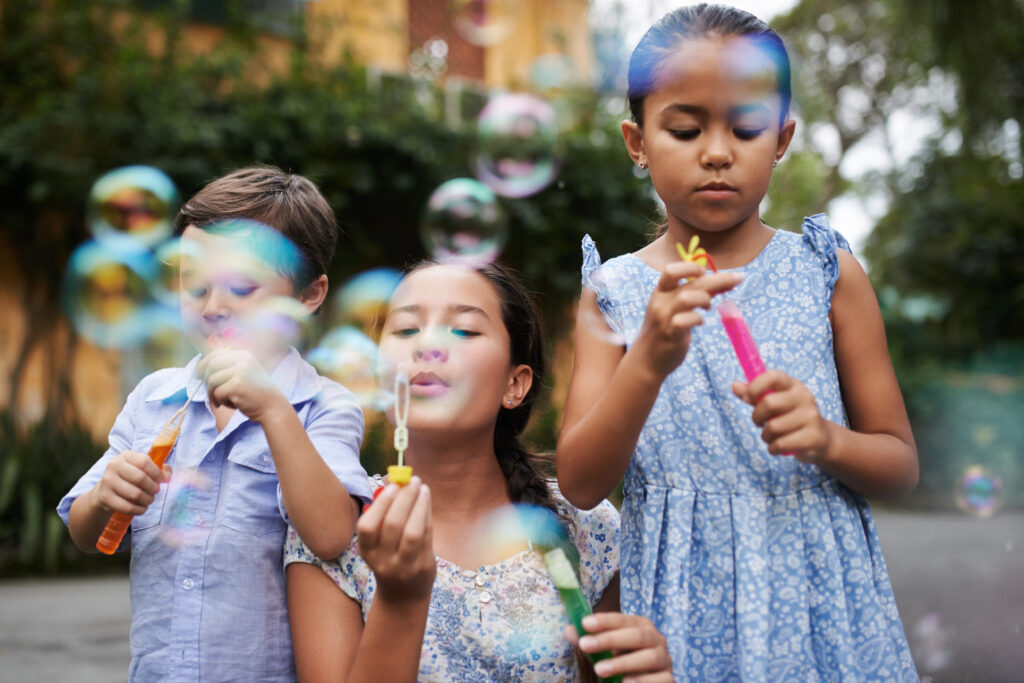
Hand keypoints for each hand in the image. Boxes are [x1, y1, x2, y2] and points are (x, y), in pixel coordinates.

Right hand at [94, 450, 171, 515]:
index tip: (162, 480)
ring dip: (147, 500)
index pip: (145, 462)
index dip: (157, 473)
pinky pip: (127, 507)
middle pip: (140, 478)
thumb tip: (167, 477)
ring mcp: (107, 481)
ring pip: (134, 494)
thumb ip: (159, 469)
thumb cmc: (131, 477)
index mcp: (126, 456)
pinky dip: (139, 510)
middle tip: (156, 491)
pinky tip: (142, 508)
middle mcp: (114, 466)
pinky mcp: (105, 497)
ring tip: (149, 500)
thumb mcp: (143, 468)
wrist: (106, 489)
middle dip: (153, 488)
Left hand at [195, 348, 286, 421]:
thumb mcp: (246, 374)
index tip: (198, 375)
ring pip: (212, 380)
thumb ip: (229, 367)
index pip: (217, 354)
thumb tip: (203, 367)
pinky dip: (221, 401)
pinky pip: (217, 393)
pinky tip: (233, 405)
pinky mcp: (236, 385)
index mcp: (245, 355)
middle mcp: (243, 360)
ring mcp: (241, 372)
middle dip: (205, 379)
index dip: (204, 364)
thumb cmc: (257, 393)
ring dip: (213, 394)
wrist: (273, 407)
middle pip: (211, 365)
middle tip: (209, 392)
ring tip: (222, 402)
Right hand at [356, 477, 435, 603]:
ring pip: (413, 531)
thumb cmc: (390, 559)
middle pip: (392, 525)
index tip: (393, 486)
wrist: (403, 597)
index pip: (367, 527)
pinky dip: (427, 515)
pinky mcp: (423, 566)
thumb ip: (385, 517)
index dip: (380, 504)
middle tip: (412, 480)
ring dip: (419, 505)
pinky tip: (426, 501)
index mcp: (366, 552)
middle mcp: (382, 561)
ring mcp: (404, 566)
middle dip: (404, 498)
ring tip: (422, 488)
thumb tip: (399, 482)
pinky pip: (426, 536)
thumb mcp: (379, 544)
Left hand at [565, 612, 672, 681]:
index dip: (604, 620)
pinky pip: (662, 679)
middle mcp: (656, 639)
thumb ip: (589, 641)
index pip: (623, 619)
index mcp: (640, 626)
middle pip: (637, 636)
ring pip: (649, 657)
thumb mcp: (603, 652)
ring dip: (623, 663)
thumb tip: (569, 630)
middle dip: (610, 640)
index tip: (584, 624)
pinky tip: (625, 682)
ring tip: (599, 670)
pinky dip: (643, 681)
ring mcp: (665, 660)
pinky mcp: (670, 679)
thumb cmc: (621, 663)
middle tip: (585, 646)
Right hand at [634, 263, 741, 379]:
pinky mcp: (670, 334)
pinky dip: (697, 319)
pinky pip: (685, 321)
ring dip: (705, 299)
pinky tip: (700, 322)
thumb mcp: (673, 309)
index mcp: (660, 292)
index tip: (706, 273)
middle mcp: (661, 301)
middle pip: (692, 282)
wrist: (645, 360)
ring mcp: (664, 318)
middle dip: (719, 278)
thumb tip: (720, 283)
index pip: (672, 270)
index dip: (692, 267)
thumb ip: (693, 295)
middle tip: (738, 278)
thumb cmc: (664, 331)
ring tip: (708, 306)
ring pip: (687, 298)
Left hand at [732, 370, 830, 463]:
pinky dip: (773, 448)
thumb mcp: (773, 402)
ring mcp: (811, 417)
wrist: (820, 439)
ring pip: (773, 427)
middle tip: (759, 423)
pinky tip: (778, 447)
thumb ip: (754, 394)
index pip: (773, 376)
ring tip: (772, 436)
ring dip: (765, 436)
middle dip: (756, 417)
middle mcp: (805, 397)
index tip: (747, 399)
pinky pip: (781, 444)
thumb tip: (734, 386)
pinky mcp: (813, 437)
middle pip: (769, 403)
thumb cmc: (790, 417)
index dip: (755, 387)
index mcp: (793, 385)